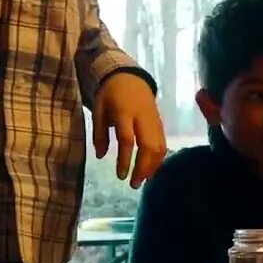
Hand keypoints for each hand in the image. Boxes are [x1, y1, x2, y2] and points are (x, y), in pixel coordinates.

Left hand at [92, 72, 166, 188]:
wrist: (131, 78)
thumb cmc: (111, 94)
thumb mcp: (98, 110)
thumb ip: (99, 133)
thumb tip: (100, 156)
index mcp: (125, 112)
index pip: (127, 139)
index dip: (125, 159)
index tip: (120, 176)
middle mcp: (143, 118)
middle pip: (148, 146)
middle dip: (142, 168)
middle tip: (134, 184)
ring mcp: (154, 121)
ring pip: (159, 147)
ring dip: (153, 166)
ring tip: (143, 180)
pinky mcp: (160, 124)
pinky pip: (163, 144)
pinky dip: (158, 159)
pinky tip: (151, 170)